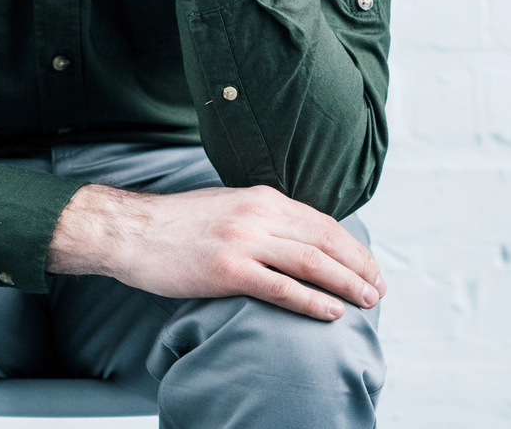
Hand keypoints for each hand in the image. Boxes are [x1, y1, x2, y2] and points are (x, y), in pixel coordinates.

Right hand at [46, 183, 384, 321]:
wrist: (132, 232)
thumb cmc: (178, 224)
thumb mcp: (229, 206)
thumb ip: (263, 217)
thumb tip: (297, 237)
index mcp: (262, 198)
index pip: (321, 222)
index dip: (351, 246)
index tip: (369, 265)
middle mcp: (259, 215)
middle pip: (324, 241)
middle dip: (358, 265)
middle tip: (378, 287)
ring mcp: (244, 241)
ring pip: (311, 262)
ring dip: (346, 283)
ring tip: (366, 300)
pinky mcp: (227, 269)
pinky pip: (281, 287)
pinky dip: (312, 300)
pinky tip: (331, 311)